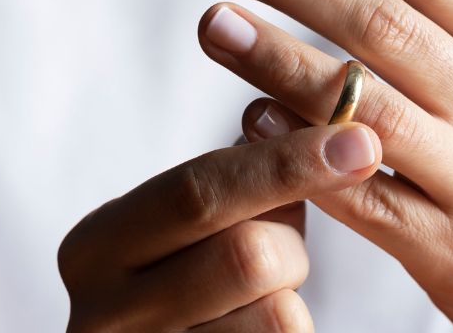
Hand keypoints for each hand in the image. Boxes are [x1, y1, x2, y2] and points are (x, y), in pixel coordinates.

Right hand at [58, 116, 382, 331]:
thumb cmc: (161, 290)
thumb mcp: (163, 234)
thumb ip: (220, 187)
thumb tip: (320, 138)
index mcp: (95, 248)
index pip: (198, 191)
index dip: (285, 164)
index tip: (356, 140)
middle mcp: (106, 313)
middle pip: (248, 255)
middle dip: (291, 241)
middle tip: (283, 243)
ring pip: (279, 313)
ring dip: (292, 295)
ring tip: (258, 296)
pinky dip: (290, 331)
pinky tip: (251, 327)